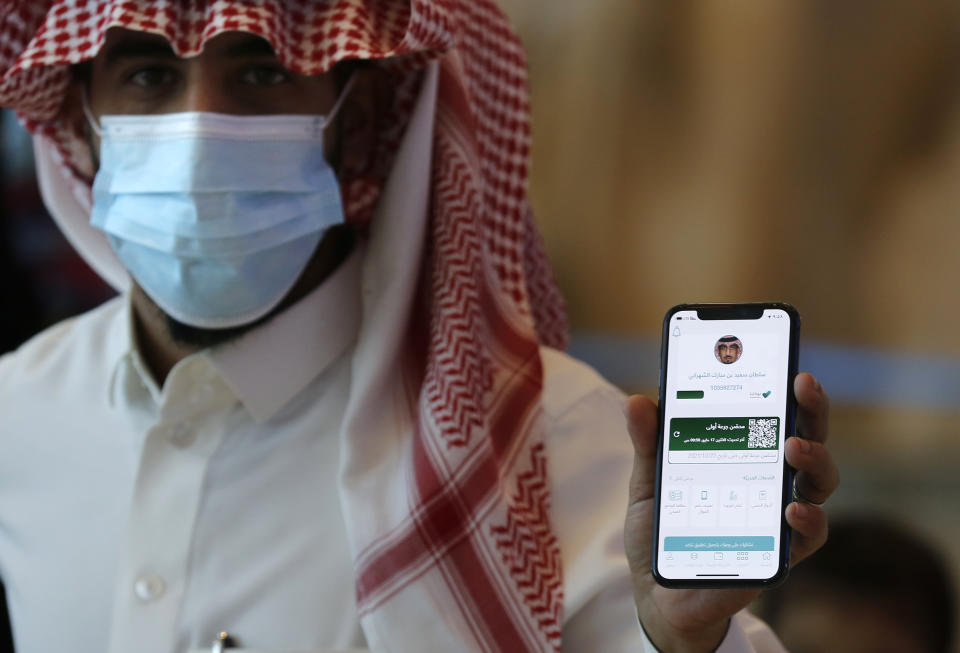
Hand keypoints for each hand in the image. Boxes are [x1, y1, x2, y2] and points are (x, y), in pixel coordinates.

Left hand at [623, 372, 838, 652]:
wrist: (658, 593)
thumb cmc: (662, 530)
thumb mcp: (649, 481)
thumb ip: (648, 443)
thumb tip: (637, 399)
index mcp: (744, 455)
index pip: (776, 415)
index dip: (790, 390)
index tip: (792, 365)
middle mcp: (771, 481)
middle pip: (808, 439)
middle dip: (812, 410)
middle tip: (803, 385)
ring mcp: (779, 517)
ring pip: (819, 482)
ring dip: (814, 458)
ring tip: (793, 446)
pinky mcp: (780, 554)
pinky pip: (809, 535)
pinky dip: (807, 520)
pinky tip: (791, 510)